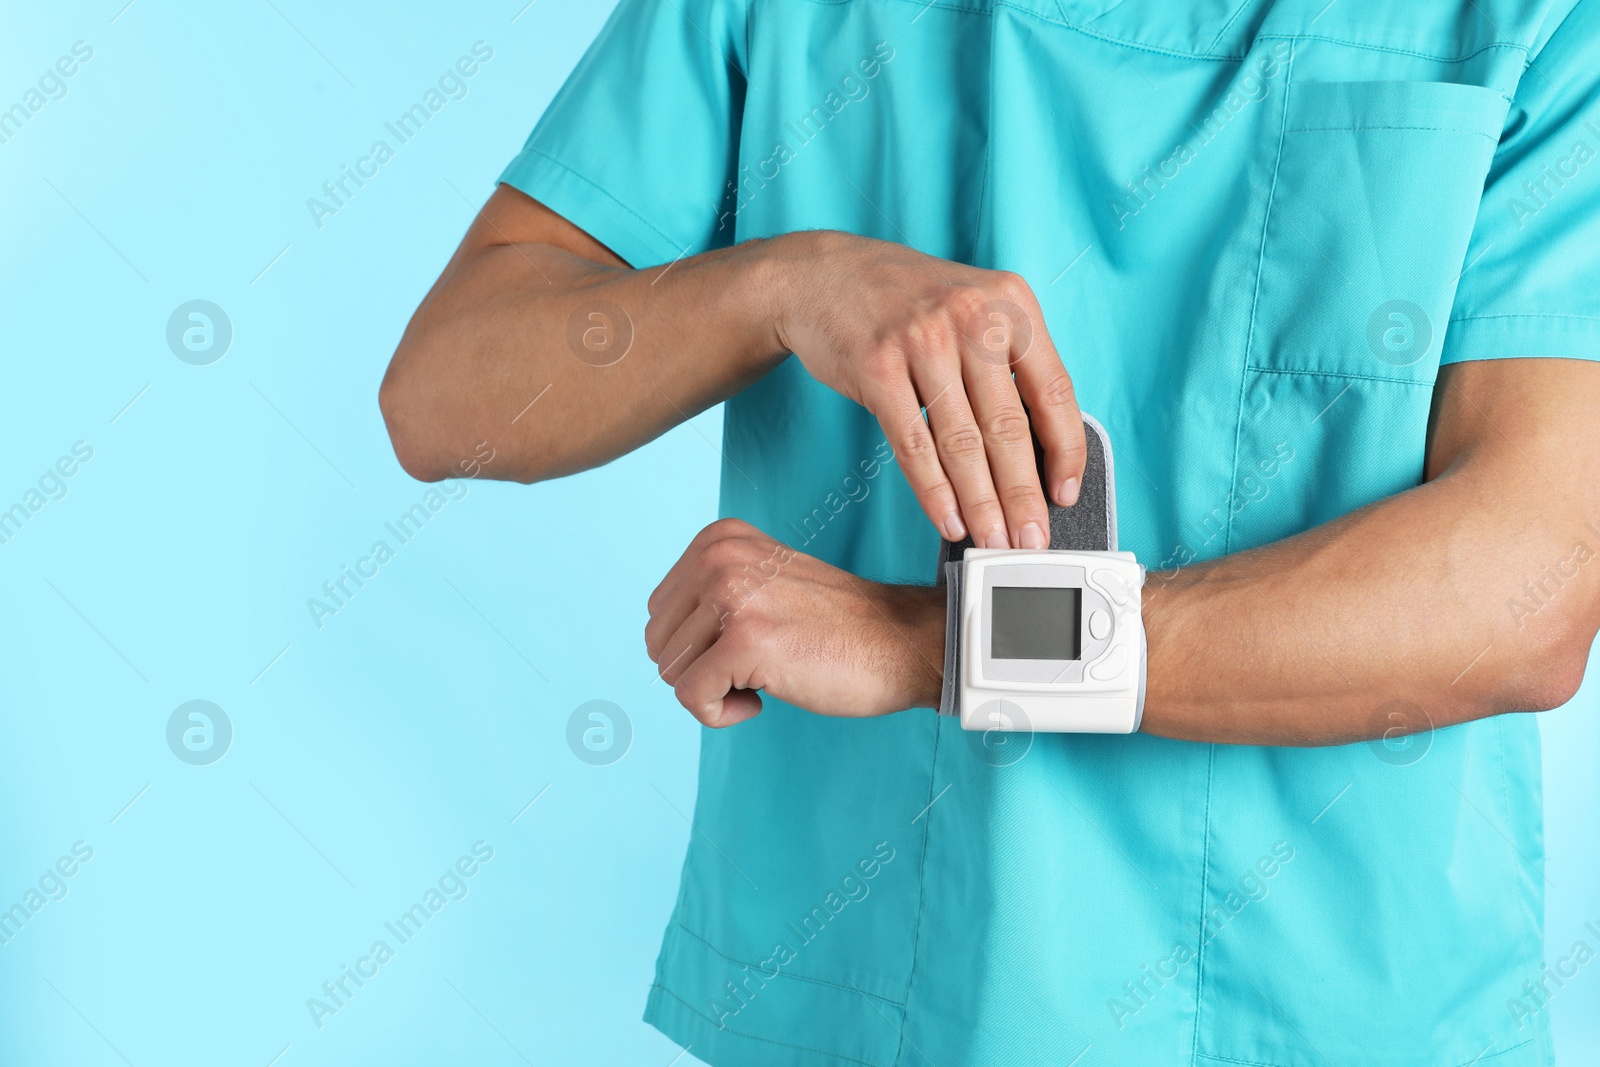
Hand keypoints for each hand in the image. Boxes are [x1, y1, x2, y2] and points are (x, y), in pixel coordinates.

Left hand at [644, 519, 945, 726]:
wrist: (900, 642)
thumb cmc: (833, 627)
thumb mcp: (760, 582)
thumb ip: (709, 594)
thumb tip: (656, 640)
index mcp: (718, 539)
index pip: (659, 612)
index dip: (698, 646)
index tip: (751, 641)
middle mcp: (719, 557)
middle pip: (658, 643)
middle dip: (701, 669)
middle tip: (758, 662)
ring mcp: (732, 596)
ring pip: (671, 673)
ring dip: (715, 691)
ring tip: (766, 674)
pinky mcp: (746, 640)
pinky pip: (692, 699)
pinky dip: (722, 714)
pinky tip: (764, 698)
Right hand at [760, 230, 1085, 548]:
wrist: (825, 276)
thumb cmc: (908, 304)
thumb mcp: (973, 309)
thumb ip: (1007, 364)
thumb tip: (1036, 457)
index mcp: (1012, 302)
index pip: (1055, 391)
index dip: (1065, 452)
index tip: (1065, 495)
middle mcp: (972, 316)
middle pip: (1008, 425)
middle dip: (1022, 495)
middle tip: (1031, 541)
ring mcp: (922, 340)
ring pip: (961, 442)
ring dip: (981, 503)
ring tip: (994, 541)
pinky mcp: (877, 366)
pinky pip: (913, 444)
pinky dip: (934, 491)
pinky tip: (950, 520)